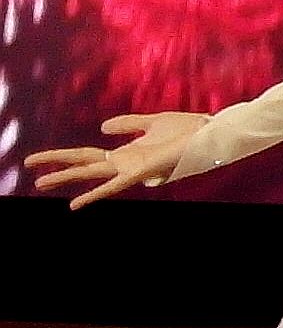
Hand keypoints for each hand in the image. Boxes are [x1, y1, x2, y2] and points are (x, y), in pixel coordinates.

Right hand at [26, 114, 210, 204]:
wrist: (211, 132)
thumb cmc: (188, 129)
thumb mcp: (152, 122)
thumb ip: (127, 124)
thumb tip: (101, 127)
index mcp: (127, 151)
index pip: (88, 155)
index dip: (65, 156)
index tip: (44, 159)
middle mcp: (126, 162)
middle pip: (84, 163)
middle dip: (56, 166)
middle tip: (27, 165)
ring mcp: (132, 168)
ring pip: (91, 174)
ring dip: (65, 177)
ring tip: (39, 182)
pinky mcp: (142, 171)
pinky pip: (113, 186)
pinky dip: (93, 195)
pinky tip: (74, 205)